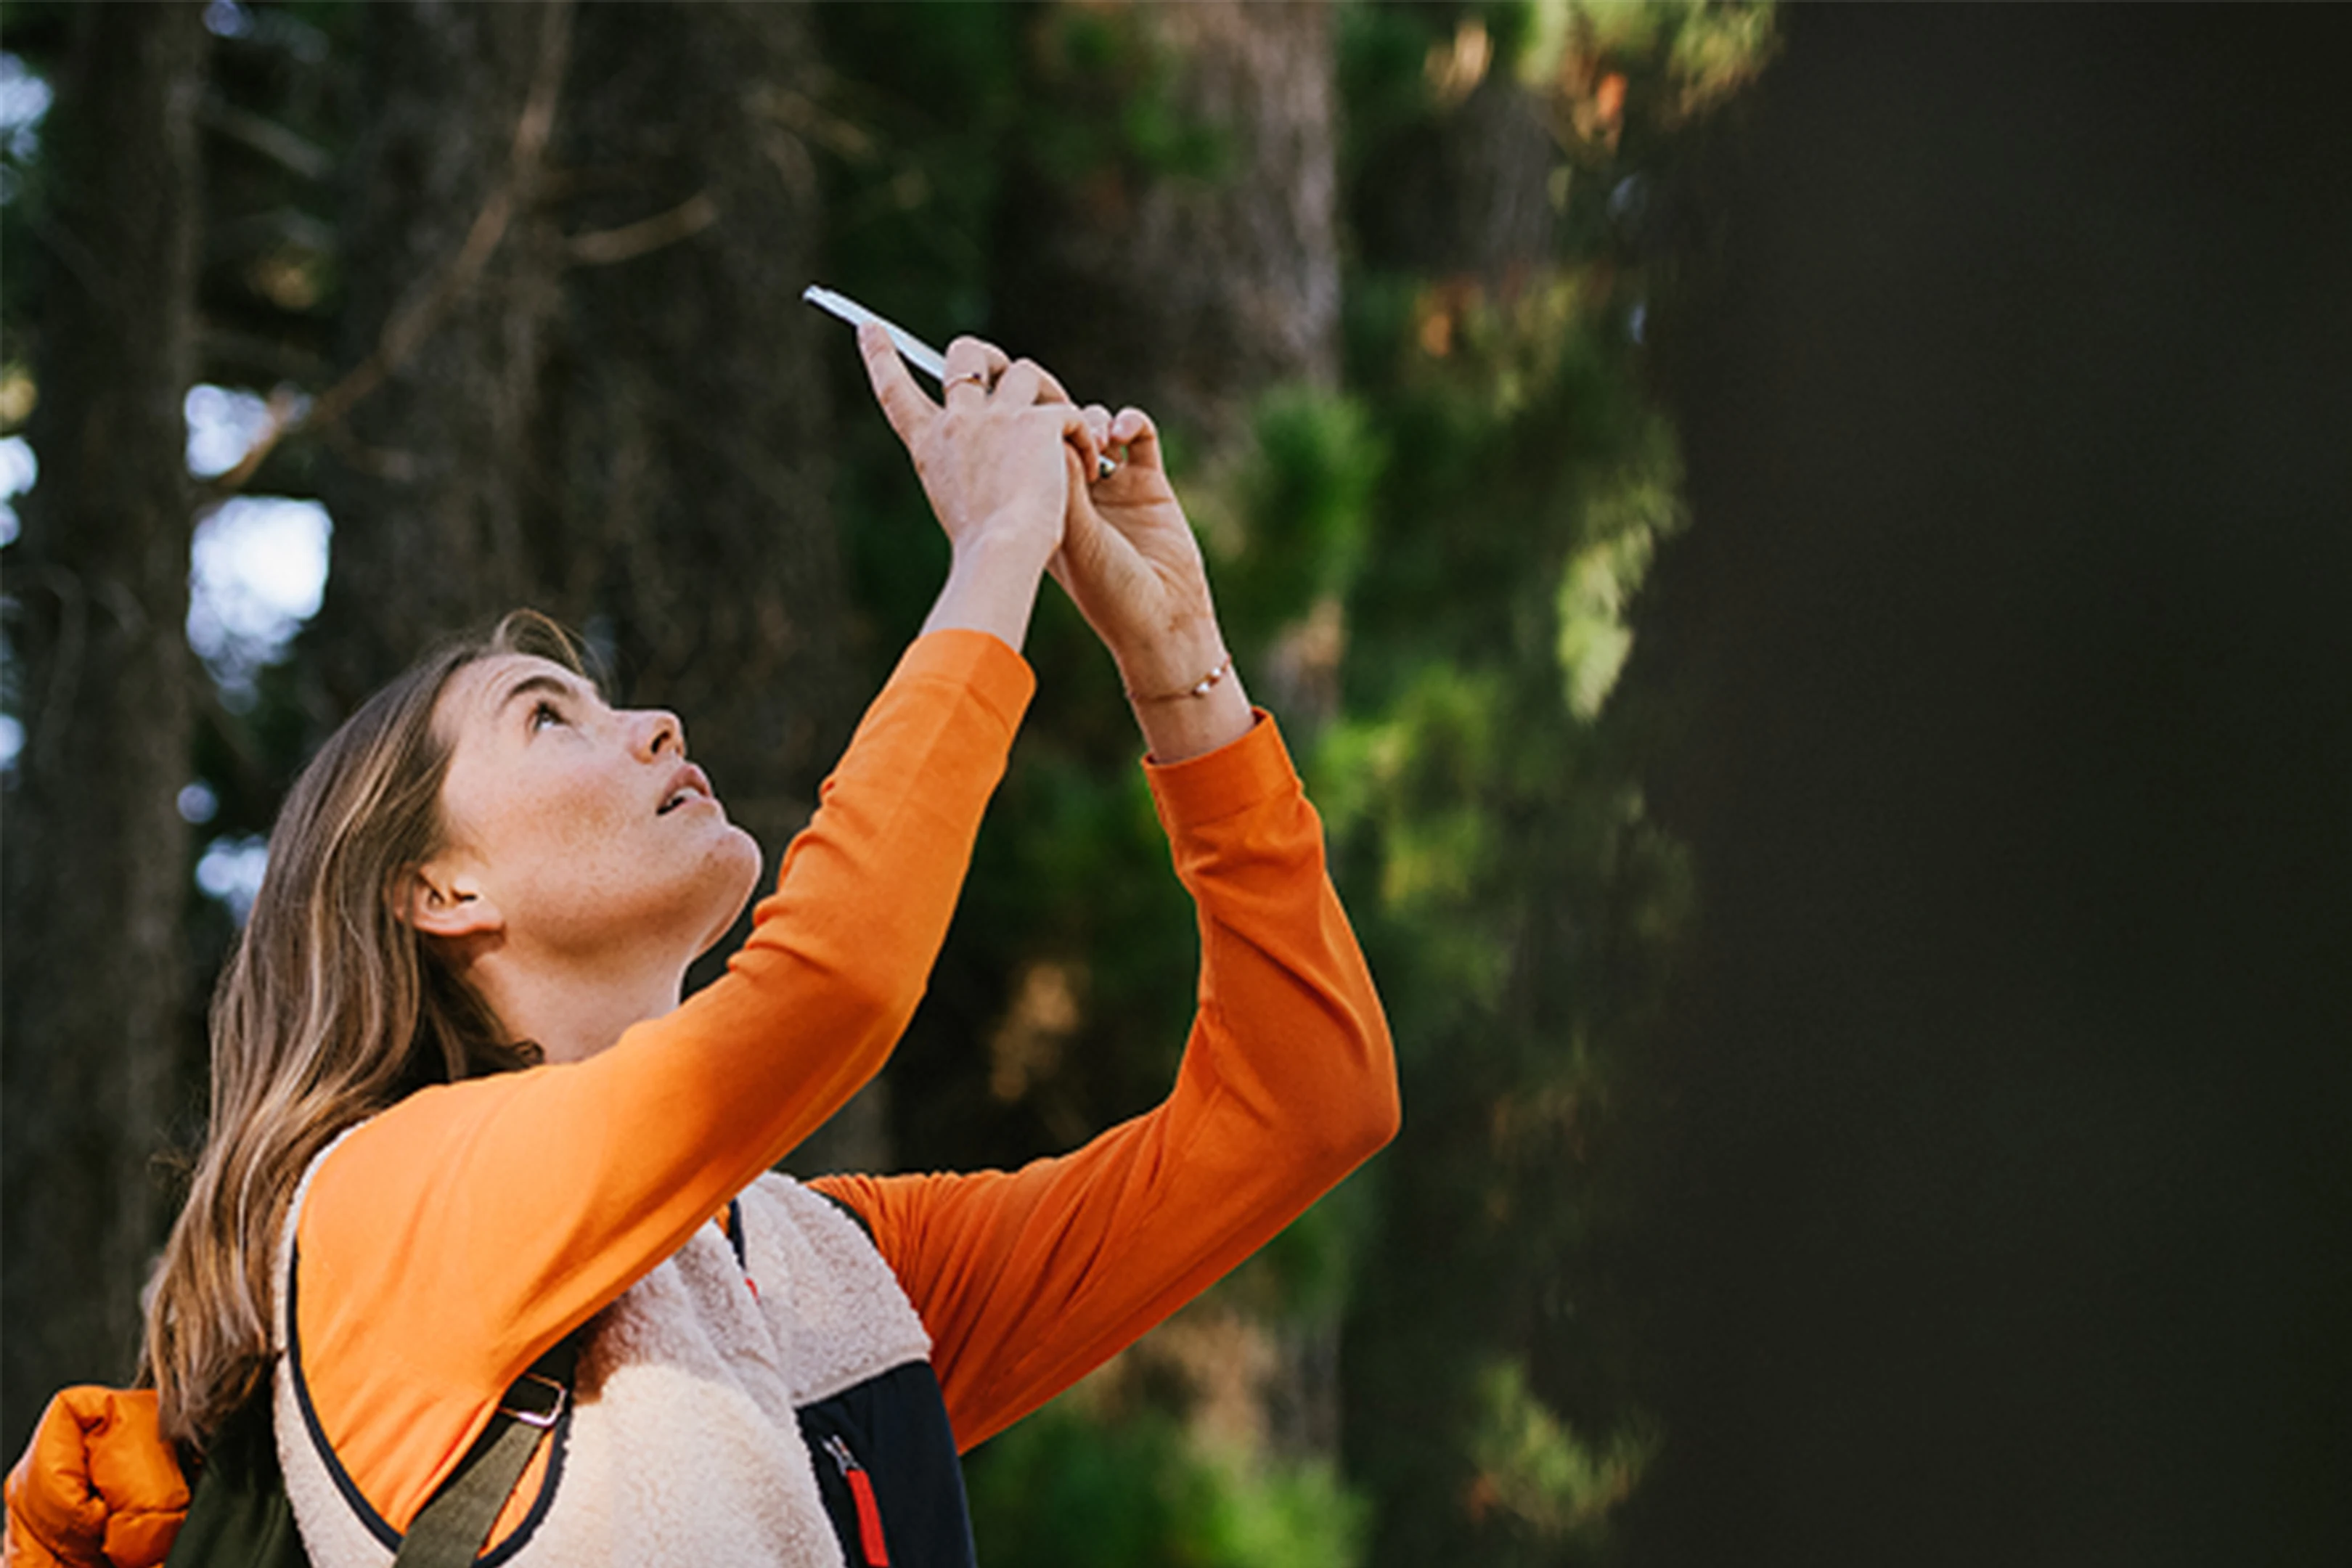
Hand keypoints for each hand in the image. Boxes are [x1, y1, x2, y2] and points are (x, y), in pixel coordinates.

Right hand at [860, 325, 1103, 649]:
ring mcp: (998, 416)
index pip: (895, 391)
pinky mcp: (1038, 421)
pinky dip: (1082, 436)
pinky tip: (1090, 466)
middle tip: (1004, 373)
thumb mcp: (956, 500)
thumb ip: (964, 463)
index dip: (880, 356)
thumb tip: (978, 444)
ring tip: (1066, 434)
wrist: (1004, 554)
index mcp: (930, 444)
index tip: (869, 328)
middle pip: (964, 353)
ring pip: (1025, 372)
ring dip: (1048, 395)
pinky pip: (1068, 412)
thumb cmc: (984, 546)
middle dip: (987, 354)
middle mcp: (958, 421)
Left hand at [1057, 406, 1253, 760]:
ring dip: (1092, 419)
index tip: (1024, 419)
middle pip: (1057, 430)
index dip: (1023, 426)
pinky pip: (1139, 434)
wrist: (1161, 619)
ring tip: (1095, 437)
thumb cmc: (1106, 589)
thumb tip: (1051, 428)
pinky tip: (1122, 431)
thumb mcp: (1073, 535)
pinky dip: (1130, 421)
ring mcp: (1111, 486)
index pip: (1022, 450)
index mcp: (1040, 508)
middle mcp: (1073, 493)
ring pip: (1096, 425)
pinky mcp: (1149, 482)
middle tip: (1058, 416)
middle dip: (1057, 414)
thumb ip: (1062, 483)